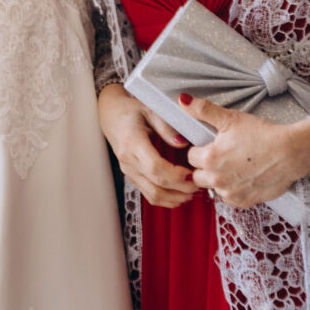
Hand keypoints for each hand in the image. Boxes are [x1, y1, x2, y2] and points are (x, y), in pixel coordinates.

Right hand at [97, 84, 199, 207]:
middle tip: (198, 184)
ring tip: (191, 193)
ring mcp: (129, 171)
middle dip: (180, 189)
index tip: (191, 173)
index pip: (155, 167)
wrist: (112, 116)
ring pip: (152, 195)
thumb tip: (183, 144)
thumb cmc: (131, 111)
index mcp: (132, 142)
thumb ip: (167, 127)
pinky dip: (166, 199)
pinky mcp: (132, 176)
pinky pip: (149, 194)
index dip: (175, 175)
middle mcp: (128, 160)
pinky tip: (179, 195)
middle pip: (156, 185)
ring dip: (174, 198)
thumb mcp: (151, 110)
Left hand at [181, 94, 309, 209]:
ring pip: (213, 188)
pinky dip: (233, 189)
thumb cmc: (262, 134)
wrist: (290, 152)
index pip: (190, 157)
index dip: (200, 148)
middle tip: (222, 155)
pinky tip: (243, 176)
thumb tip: (183, 100)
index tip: (211, 145)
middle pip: (197, 176)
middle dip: (205, 166)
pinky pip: (230, 198)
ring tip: (235, 165)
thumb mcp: (231, 118)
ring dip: (219, 180)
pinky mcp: (245, 202)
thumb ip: (204, 110)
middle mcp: (217, 180)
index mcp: (210, 159)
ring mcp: (231, 194)